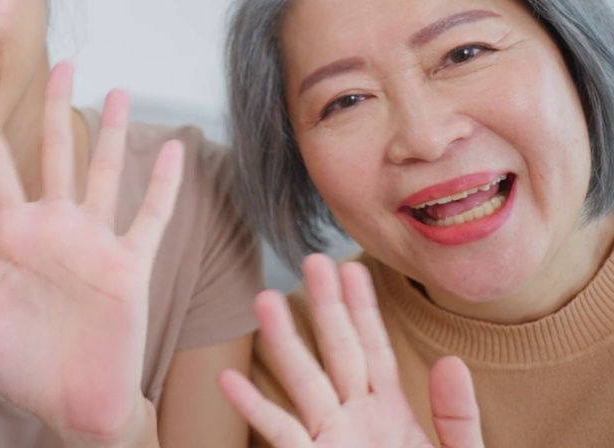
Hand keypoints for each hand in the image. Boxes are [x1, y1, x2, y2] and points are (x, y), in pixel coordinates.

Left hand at [0, 62, 181, 446]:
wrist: (69, 404)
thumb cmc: (18, 365)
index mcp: (14, 235)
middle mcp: (55, 229)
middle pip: (55, 153)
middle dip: (56, 107)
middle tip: (62, 61)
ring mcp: (94, 244)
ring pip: (103, 174)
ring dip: (112, 133)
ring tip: (117, 90)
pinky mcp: (129, 266)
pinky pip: (149, 217)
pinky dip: (164, 184)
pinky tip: (174, 148)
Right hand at [218, 254, 482, 447]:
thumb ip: (457, 415)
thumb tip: (451, 359)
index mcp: (389, 412)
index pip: (374, 348)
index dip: (363, 309)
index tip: (351, 268)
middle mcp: (353, 418)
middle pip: (337, 351)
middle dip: (324, 307)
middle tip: (310, 259)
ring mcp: (330, 441)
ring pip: (304, 383)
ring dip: (284, 343)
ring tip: (265, 300)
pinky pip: (282, 434)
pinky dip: (255, 408)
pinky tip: (231, 381)